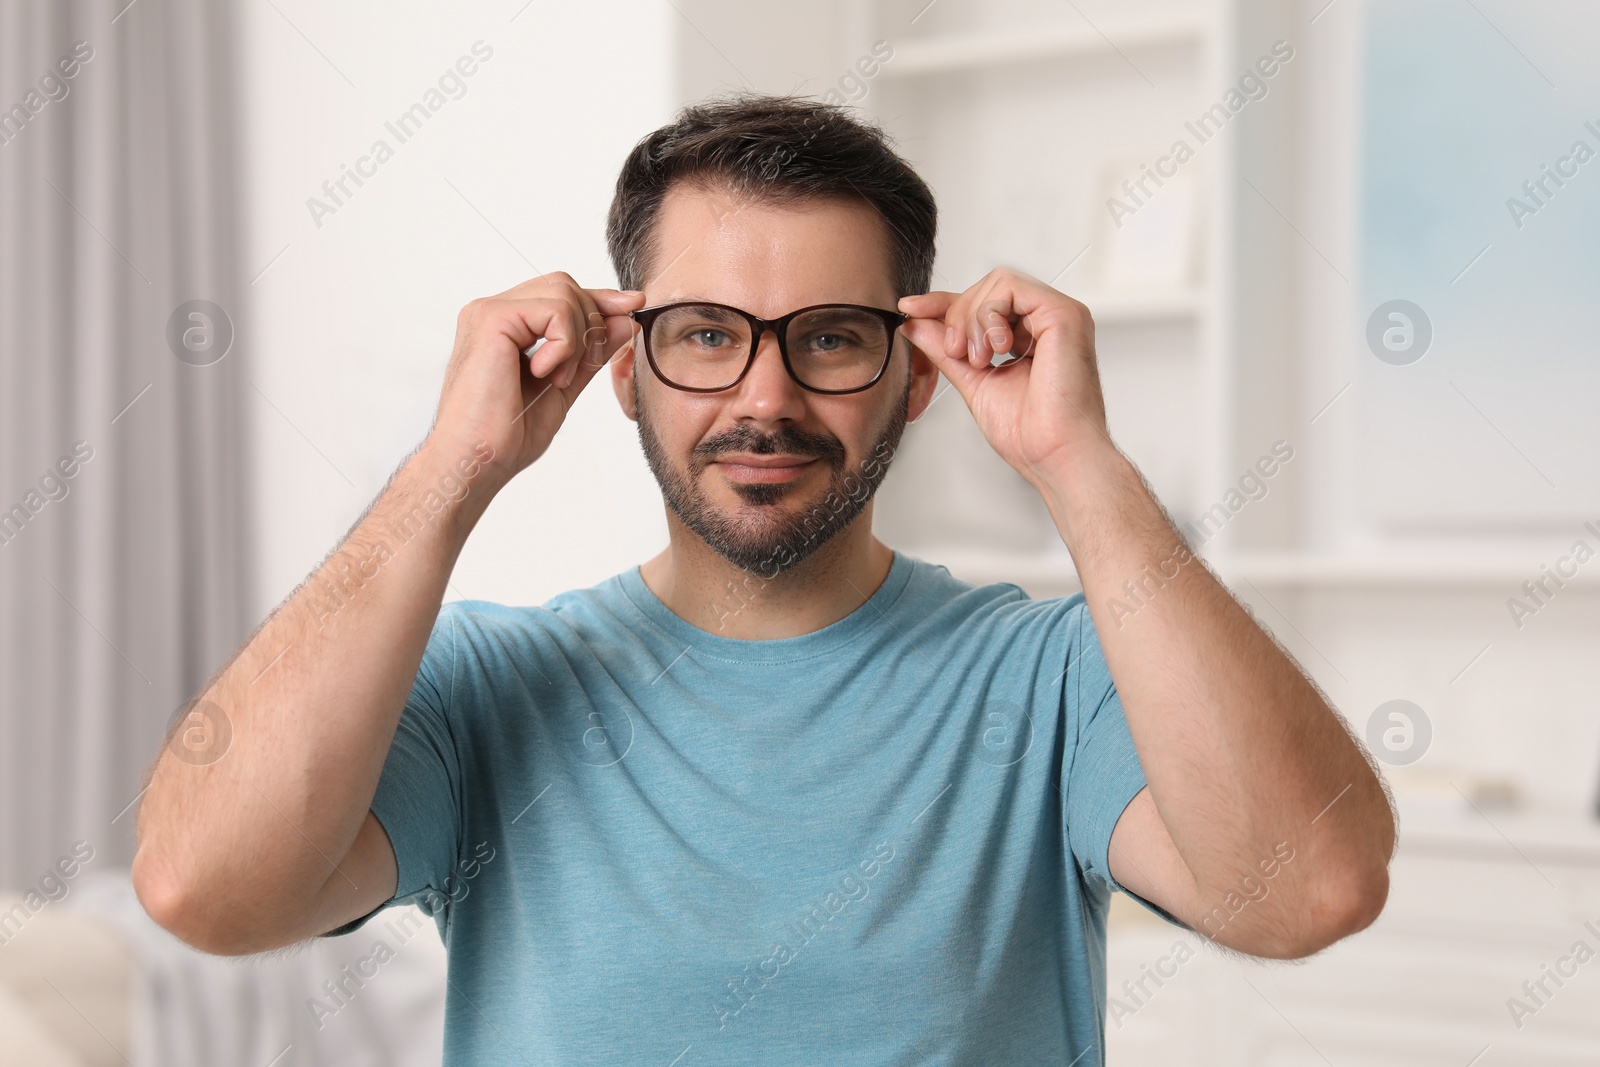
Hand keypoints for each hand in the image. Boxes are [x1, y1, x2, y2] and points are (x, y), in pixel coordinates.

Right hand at [428, 272, 643, 484]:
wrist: (477, 460)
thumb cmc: (507, 434)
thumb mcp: (563, 387)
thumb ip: (589, 353)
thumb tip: (624, 321)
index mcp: (505, 325)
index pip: (560, 294)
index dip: (600, 300)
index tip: (633, 308)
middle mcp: (493, 311)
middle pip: (565, 285)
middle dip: (591, 324)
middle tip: (576, 372)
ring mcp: (489, 310)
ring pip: (564, 293)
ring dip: (577, 340)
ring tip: (557, 379)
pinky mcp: (492, 317)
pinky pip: (555, 309)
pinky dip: (565, 344)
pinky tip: (545, 373)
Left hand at [898, 267, 1116, 488]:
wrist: (1054, 455)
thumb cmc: (1029, 433)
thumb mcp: (973, 381)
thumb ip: (947, 351)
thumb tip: (916, 324)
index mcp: (1031, 336)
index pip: (984, 304)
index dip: (944, 303)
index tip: (910, 309)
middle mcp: (1047, 321)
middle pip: (988, 288)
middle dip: (958, 316)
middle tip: (957, 353)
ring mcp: (1059, 314)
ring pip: (998, 282)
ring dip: (972, 319)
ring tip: (980, 359)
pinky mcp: (1063, 314)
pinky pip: (1011, 287)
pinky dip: (990, 315)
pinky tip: (995, 350)